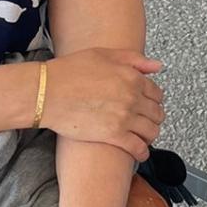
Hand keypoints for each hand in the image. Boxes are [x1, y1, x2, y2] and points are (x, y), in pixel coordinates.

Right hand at [40, 48, 164, 162]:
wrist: (47, 92)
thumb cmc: (69, 71)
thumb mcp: (103, 54)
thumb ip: (134, 59)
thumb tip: (158, 67)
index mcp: (132, 77)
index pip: (157, 93)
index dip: (154, 101)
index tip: (148, 105)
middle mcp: (132, 97)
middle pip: (156, 113)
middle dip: (153, 118)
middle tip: (146, 121)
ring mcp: (124, 117)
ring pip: (151, 131)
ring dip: (150, 135)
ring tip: (143, 136)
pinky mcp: (113, 135)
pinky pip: (137, 148)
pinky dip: (142, 152)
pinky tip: (139, 152)